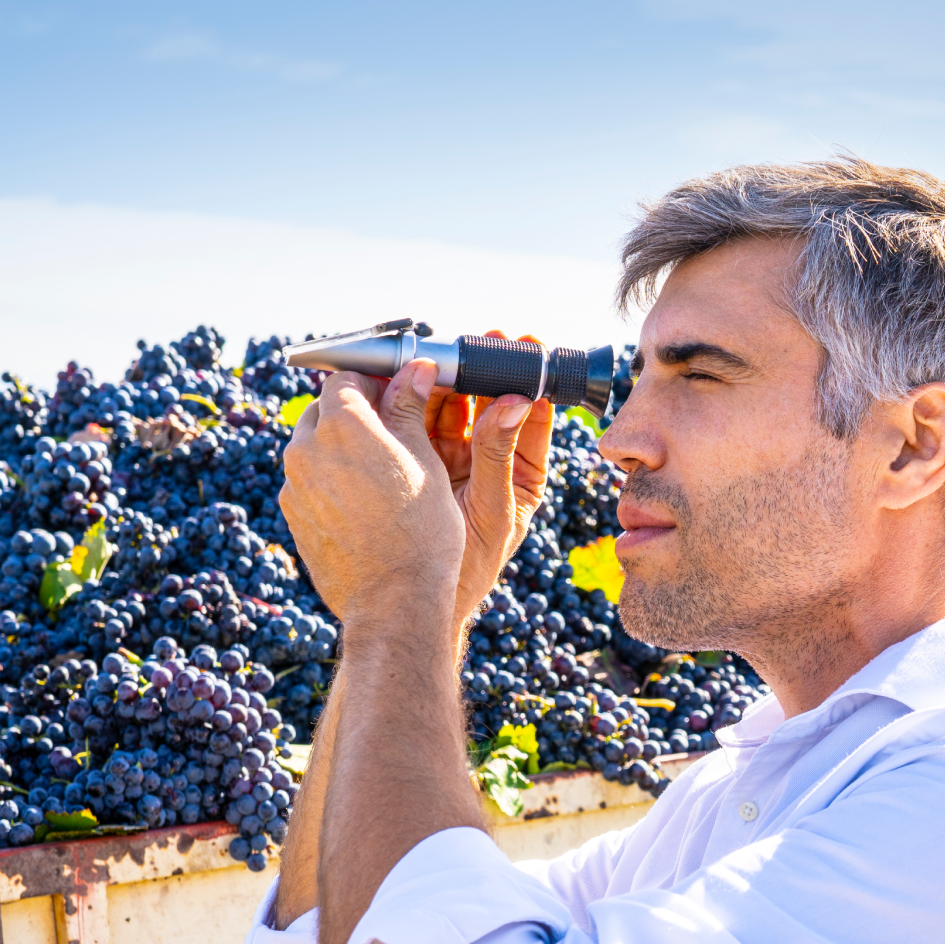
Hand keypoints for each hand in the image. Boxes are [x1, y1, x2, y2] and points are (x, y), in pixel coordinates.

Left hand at [279, 361, 464, 625]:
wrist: (394, 602)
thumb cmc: (422, 531)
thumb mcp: (426, 461)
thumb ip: (410, 409)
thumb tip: (415, 369)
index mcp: (342, 424)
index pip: (345, 378)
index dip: (372, 382)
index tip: (396, 395)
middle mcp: (306, 448)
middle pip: (324, 410)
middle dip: (354, 415)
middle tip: (393, 434)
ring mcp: (294, 485)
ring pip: (314, 447)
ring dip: (341, 448)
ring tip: (382, 475)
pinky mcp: (292, 516)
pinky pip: (309, 482)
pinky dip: (331, 481)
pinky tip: (365, 504)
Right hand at [424, 333, 555, 633]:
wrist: (413, 604)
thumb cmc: (467, 568)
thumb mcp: (492, 511)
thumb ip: (499, 456)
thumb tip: (518, 401)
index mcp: (522, 474)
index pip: (533, 415)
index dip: (530, 378)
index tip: (528, 346)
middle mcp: (488, 460)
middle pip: (489, 401)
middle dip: (483, 369)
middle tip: (480, 339)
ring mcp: (451, 457)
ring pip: (452, 406)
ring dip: (446, 379)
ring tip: (443, 352)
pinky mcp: (417, 460)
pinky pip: (418, 421)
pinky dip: (415, 398)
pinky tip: (411, 376)